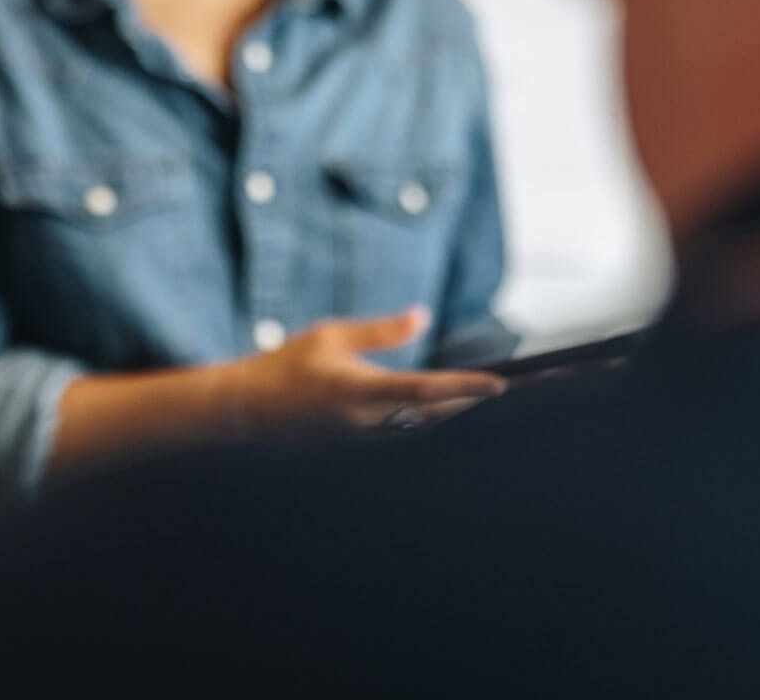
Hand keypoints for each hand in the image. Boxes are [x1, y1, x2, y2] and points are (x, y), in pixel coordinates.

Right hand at [224, 307, 506, 435]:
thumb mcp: (331, 336)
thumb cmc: (286, 365)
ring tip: (487, 394)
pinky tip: (444, 406)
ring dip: (454, 411)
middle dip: (472, 401)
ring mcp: (365, 437)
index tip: (500, 383)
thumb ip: (381, 331)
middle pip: (436, 414)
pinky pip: (406, 431)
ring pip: (424, 426)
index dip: (467, 388)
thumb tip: (423, 317)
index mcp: (360, 391)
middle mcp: (368, 420)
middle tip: (511, 387)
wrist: (248, 410)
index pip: (427, 390)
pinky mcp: (360, 442)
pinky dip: (431, 417)